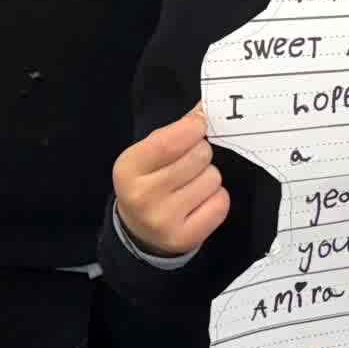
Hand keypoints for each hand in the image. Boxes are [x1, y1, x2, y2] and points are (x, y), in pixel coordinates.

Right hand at [113, 108, 227, 254]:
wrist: (140, 233)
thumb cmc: (148, 183)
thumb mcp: (147, 155)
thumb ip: (174, 131)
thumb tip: (204, 108)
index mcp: (128, 168)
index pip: (171, 139)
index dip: (193, 128)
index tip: (198, 127)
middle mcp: (142, 196)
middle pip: (199, 156)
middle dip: (200, 154)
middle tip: (188, 164)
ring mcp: (163, 220)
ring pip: (213, 178)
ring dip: (208, 177)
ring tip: (190, 186)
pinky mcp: (184, 238)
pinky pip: (221, 203)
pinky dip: (216, 199)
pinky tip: (199, 203)